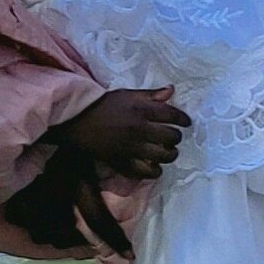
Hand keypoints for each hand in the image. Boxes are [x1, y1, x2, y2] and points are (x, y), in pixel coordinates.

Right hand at [54, 87, 188, 179]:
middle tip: (173, 137)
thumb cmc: (103, 105)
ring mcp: (131, 148)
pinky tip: (155, 166)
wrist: (77, 122)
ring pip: (162, 156)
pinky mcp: (122, 162)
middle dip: (176, 137)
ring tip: (168, 152)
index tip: (186, 123)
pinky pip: (146, 172)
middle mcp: (139, 129)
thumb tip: (172, 91)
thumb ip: (151, 95)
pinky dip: (154, 171)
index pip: (172, 115)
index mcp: (141, 110)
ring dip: (169, 154)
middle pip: (171, 137)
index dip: (183, 119)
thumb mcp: (127, 94)